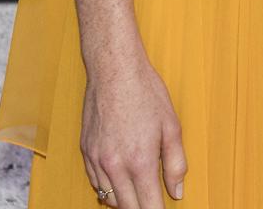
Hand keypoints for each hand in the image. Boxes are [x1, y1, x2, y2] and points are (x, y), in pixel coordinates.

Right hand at [80, 52, 187, 207]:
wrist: (114, 68)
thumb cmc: (144, 91)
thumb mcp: (171, 126)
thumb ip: (176, 163)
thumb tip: (177, 191)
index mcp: (140, 161)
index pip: (149, 208)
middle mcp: (115, 165)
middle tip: (152, 201)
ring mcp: (97, 159)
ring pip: (108, 199)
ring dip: (124, 201)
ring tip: (137, 192)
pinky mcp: (85, 151)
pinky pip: (95, 182)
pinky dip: (107, 187)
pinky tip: (119, 178)